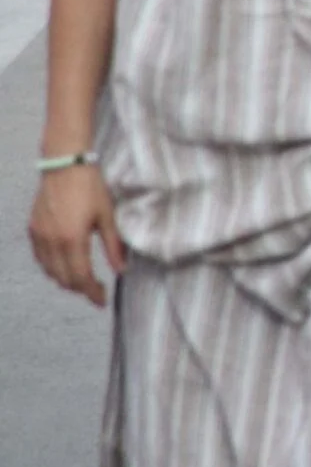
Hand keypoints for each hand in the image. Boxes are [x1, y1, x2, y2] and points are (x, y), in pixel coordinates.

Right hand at [28, 164, 123, 306]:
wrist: (65, 165)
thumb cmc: (91, 188)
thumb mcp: (108, 216)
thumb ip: (114, 246)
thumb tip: (121, 270)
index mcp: (73, 239)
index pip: (81, 277)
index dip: (92, 293)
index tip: (103, 300)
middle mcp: (52, 241)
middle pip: (63, 279)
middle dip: (81, 288)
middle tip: (97, 288)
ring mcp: (39, 236)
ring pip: (49, 271)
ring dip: (65, 279)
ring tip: (84, 277)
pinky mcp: (33, 230)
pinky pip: (41, 258)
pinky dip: (52, 267)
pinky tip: (66, 262)